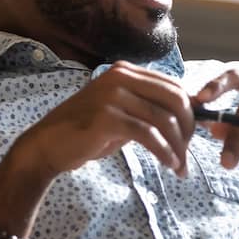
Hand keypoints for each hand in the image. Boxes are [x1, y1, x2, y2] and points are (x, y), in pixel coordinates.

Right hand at [14, 61, 193, 181]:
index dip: (190, 112)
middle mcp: (120, 77)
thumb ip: (148, 109)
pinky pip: (148, 135)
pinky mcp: (107, 117)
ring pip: (164, 120)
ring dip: (178, 147)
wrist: (47, 146)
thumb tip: (187, 118)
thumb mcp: (120, 114)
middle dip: (188, 129)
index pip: (174, 86)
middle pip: (175, 99)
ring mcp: (113, 95)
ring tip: (180, 167)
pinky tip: (168, 164)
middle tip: (188, 153)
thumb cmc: (85, 132)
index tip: (192, 136)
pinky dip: (164, 151)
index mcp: (125, 71)